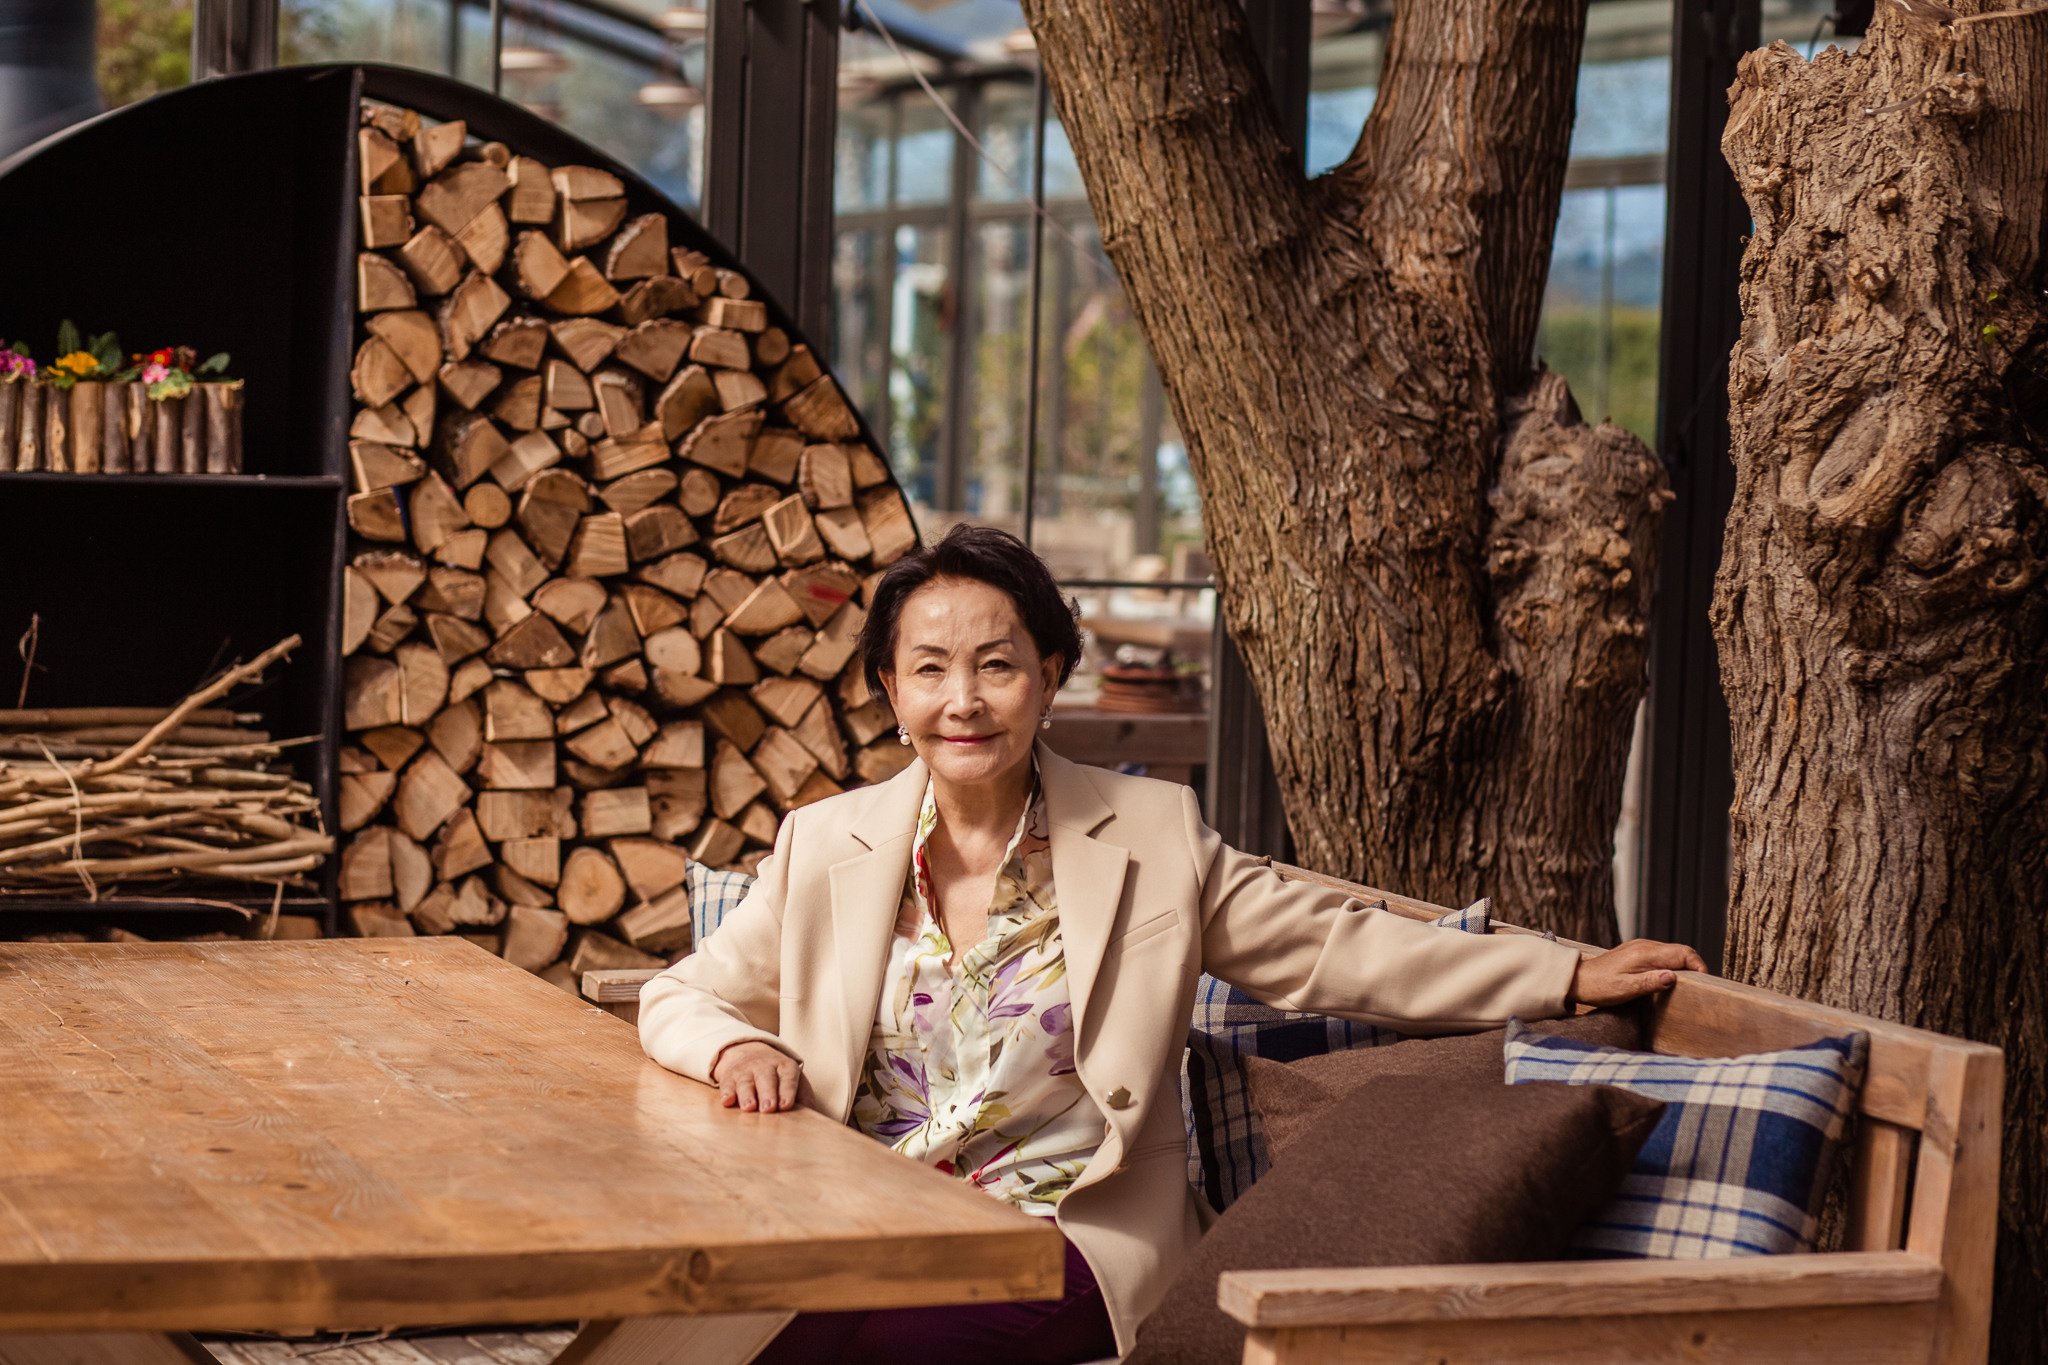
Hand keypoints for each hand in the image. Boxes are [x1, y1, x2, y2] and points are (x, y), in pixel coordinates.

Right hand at [711, 1041, 802, 1112]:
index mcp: (785, 1067)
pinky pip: (727, 1083)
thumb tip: (812, 1116)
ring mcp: (746, 1070)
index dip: (787, 1091)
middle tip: (768, 1109)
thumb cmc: (776, 1074)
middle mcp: (765, 1066)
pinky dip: (726, 1092)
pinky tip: (727, 1101)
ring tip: (749, 1107)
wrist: (747, 1051)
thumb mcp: (792, 1078)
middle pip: (766, 1078)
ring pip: (746, 1081)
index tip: (786, 1105)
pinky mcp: (729, 1076)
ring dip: (747, 1095)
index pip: (788, 1077)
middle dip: (768, 1093)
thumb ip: (803, 1095)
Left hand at [1568, 939, 1707, 1007]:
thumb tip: (1674, 977)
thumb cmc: (1600, 987)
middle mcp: (1645, 946)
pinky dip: (1672, 965)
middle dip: (1695, 966)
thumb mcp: (1627, 989)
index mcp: (1645, 953)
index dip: (1698, 966)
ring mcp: (1640, 947)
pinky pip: (1662, 955)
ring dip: (1683, 966)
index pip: (1683, 953)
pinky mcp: (1636, 952)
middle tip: (1701, 985)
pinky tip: (1670, 979)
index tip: (1705, 982)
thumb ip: (1651, 982)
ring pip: (1672, 952)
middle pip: (1681, 951)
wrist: (1578, 980)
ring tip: (1689, 984)